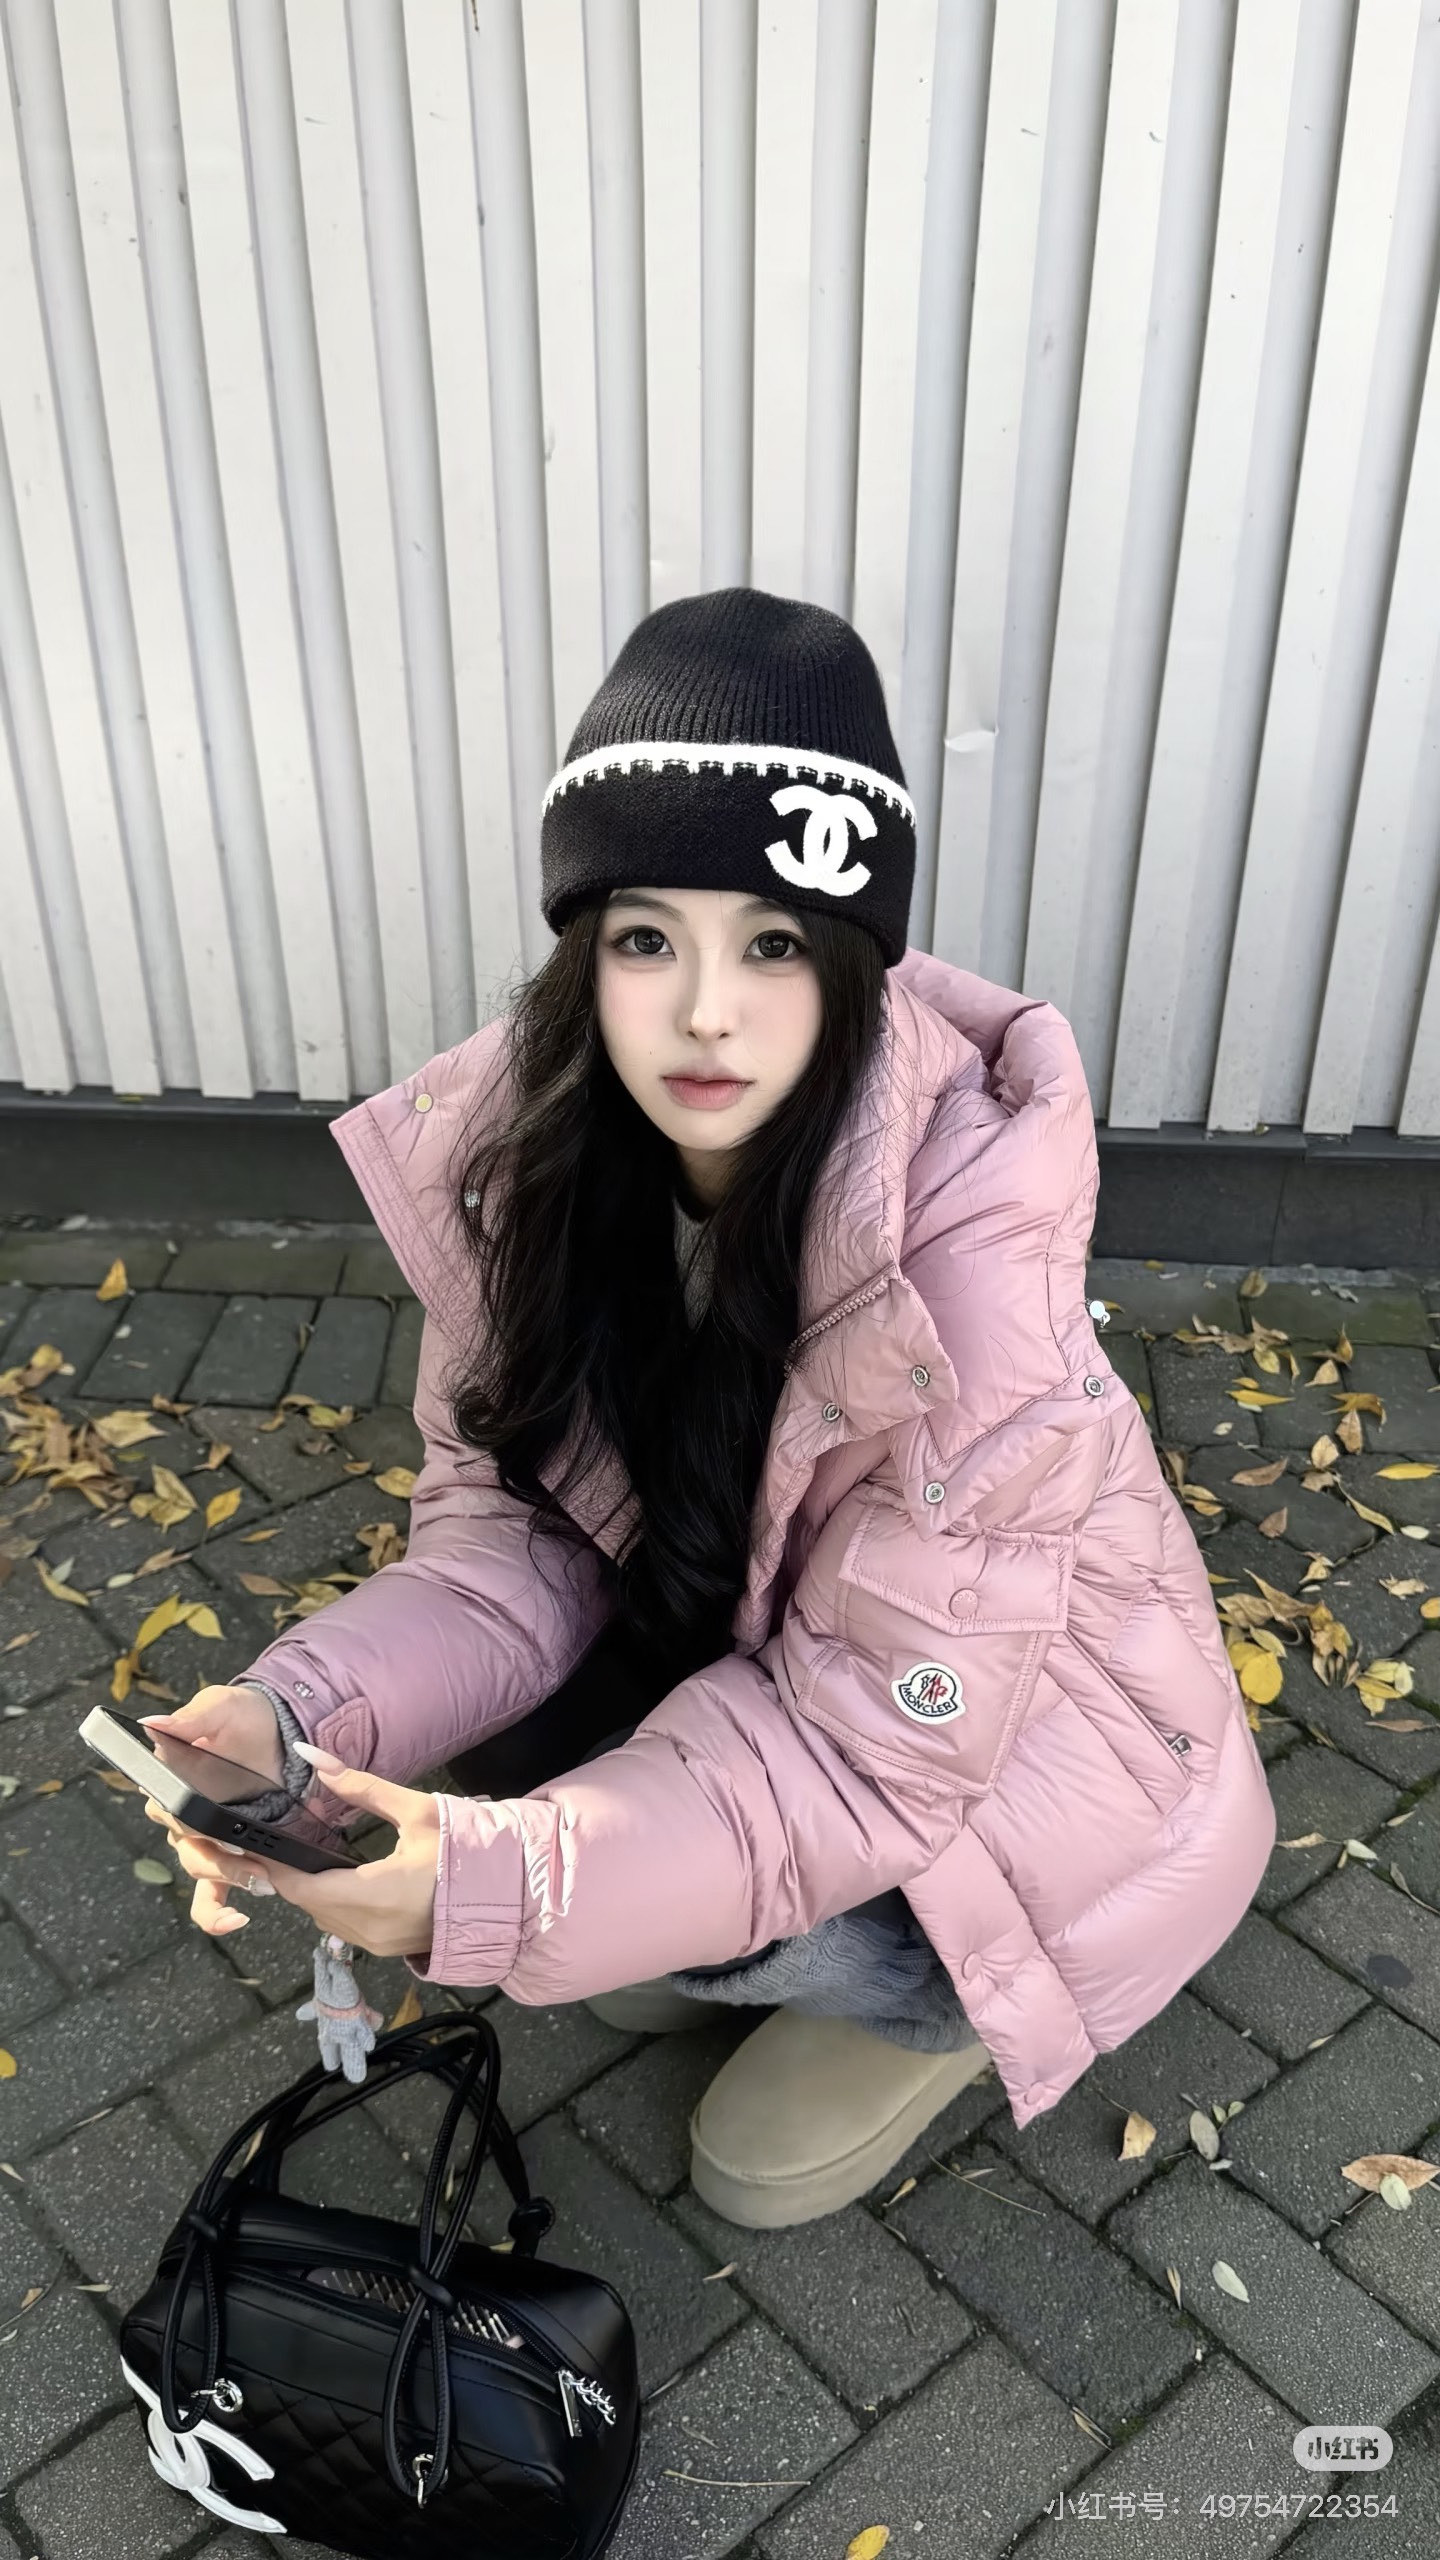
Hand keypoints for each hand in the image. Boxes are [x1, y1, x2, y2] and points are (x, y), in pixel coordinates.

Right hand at [136, 1684, 286, 1936]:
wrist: (279, 1731)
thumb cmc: (243, 1717)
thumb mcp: (220, 1707)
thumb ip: (191, 1718)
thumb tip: (152, 1722)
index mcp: (169, 1782)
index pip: (164, 1810)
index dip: (185, 1822)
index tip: (211, 1827)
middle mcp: (181, 1816)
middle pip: (188, 1847)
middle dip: (219, 1857)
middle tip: (248, 1856)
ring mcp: (205, 1840)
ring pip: (201, 1871)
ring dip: (228, 1878)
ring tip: (259, 1880)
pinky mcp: (228, 1856)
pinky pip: (209, 1898)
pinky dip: (217, 1914)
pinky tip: (237, 1918)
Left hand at [144, 1745, 441, 1961]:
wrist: (508, 1895)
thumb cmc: (464, 1851)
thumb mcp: (415, 1810)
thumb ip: (359, 1785)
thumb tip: (312, 1756)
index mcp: (373, 1893)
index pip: (300, 1886)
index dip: (272, 1866)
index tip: (251, 1844)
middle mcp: (369, 1928)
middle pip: (308, 1903)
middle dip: (290, 1876)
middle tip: (274, 1843)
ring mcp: (378, 1945)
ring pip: (324, 1918)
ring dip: (312, 1891)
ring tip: (304, 1858)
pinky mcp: (387, 1949)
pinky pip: (344, 1927)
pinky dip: (335, 1904)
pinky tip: (339, 1880)